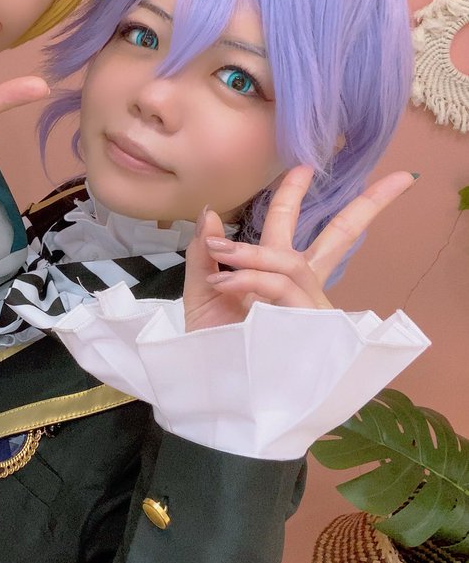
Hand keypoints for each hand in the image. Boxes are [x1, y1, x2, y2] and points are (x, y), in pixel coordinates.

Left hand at [183, 165, 416, 331]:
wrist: (216, 397)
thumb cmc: (215, 352)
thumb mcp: (200, 296)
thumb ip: (204, 256)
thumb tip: (210, 211)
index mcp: (282, 279)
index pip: (302, 232)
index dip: (303, 197)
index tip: (308, 165)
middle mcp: (303, 289)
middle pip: (339, 238)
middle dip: (362, 202)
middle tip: (354, 169)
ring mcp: (308, 310)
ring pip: (291, 263)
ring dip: (253, 252)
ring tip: (220, 252)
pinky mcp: (305, 330)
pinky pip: (280, 291)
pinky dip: (250, 281)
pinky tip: (224, 285)